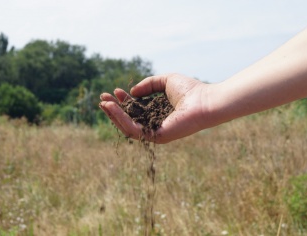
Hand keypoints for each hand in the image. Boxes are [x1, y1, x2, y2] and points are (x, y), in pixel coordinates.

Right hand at [99, 73, 215, 143]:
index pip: (136, 109)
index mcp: (157, 113)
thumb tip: (132, 92)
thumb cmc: (190, 90)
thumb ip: (148, 84)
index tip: (114, 90)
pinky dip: (121, 119)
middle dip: (114, 109)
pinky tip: (113, 108)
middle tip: (102, 98)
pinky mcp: (156, 137)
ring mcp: (155, 132)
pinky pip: (133, 129)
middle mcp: (155, 124)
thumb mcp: (165, 81)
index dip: (123, 100)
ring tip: (104, 103)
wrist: (204, 100)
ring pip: (128, 126)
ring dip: (114, 115)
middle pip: (129, 119)